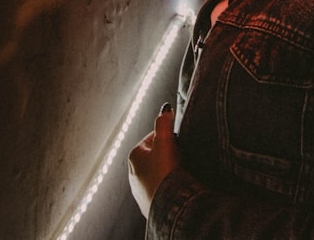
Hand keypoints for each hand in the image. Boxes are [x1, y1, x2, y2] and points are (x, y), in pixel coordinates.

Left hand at [128, 103, 179, 217]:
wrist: (168, 206)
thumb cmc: (166, 172)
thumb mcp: (165, 142)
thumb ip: (164, 123)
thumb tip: (165, 108)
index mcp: (134, 155)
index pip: (153, 137)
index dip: (168, 137)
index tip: (179, 143)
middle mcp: (132, 172)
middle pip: (154, 156)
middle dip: (167, 155)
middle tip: (181, 158)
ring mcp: (139, 189)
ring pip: (156, 173)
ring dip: (167, 171)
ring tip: (180, 172)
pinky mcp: (147, 203)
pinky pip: (159, 189)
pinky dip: (167, 186)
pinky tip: (176, 187)